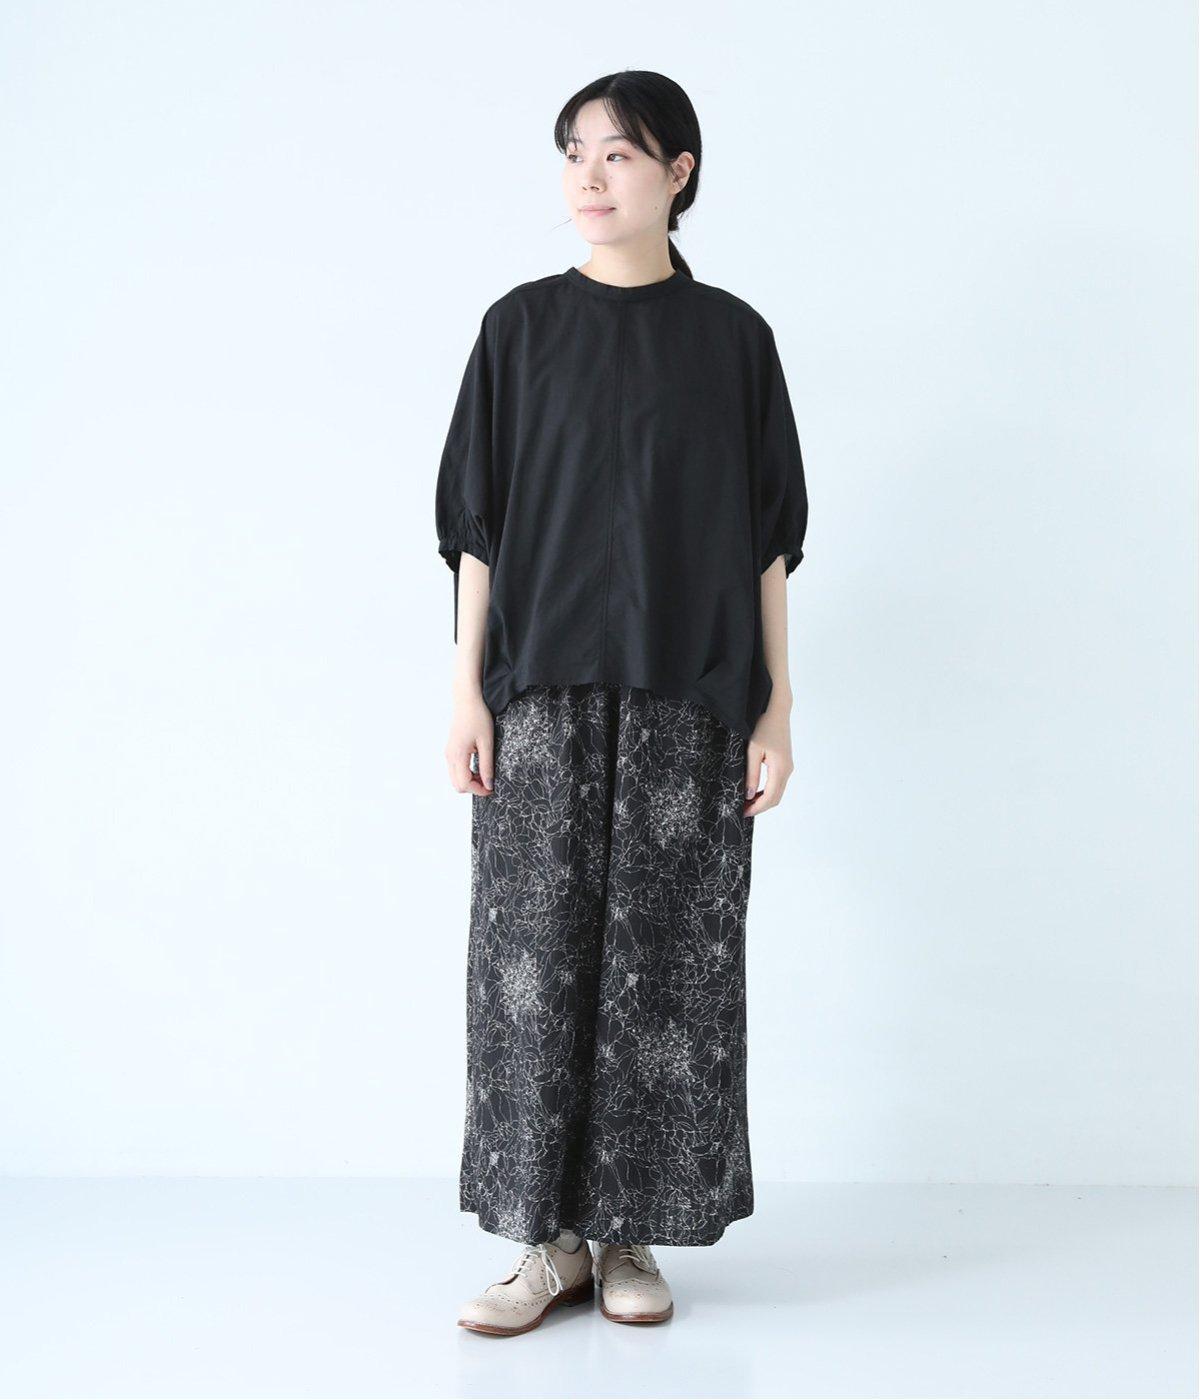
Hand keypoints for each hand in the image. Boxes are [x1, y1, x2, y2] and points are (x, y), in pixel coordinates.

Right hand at [446, 693, 494, 795]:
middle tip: (489, 781)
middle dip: (473, 787)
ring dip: (470, 781)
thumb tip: (489, 784)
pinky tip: (478, 765)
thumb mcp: (487, 743)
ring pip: (455, 779)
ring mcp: (448, 753)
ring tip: (484, 772)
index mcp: (458, 755)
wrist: (467, 700)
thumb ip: (487, 765)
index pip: (464, 784)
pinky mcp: (451, 750)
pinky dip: (466, 773)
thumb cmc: (478, 717)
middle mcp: (449, 756)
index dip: (479, 790)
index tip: (492, 788)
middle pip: (457, 785)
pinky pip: (455, 769)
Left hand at [743, 700, 793, 816]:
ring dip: (763, 800)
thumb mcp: (752, 750)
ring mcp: (788, 766)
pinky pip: (777, 783)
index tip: (742, 813)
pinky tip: (754, 791)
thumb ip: (751, 774)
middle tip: (742, 810)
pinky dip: (767, 791)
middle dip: (760, 807)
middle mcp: (787, 770)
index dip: (756, 808)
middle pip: (775, 798)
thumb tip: (749, 795)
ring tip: (745, 802)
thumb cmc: (763, 726)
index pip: (770, 797)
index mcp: (780, 768)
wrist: (777, 708)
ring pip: (777, 792)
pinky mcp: (785, 762)